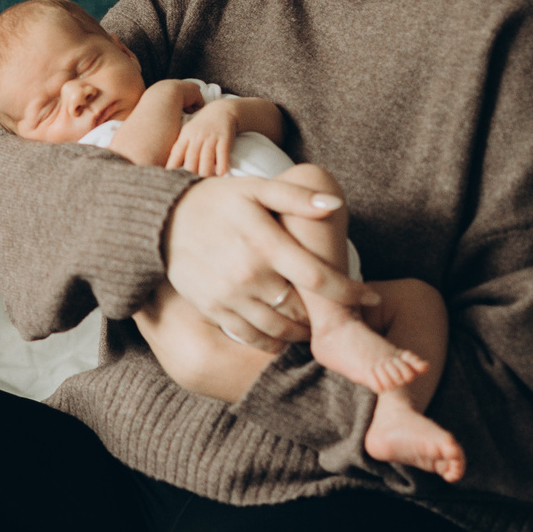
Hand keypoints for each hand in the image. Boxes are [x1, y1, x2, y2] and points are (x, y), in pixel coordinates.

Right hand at [163, 174, 373, 353]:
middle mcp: (247, 273)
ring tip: (315, 322)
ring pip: (281, 329)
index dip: (350, 292)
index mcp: (263, 242)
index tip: (370, 296)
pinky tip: (285, 333)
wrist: (163, 220)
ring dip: (303, 331)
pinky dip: (275, 342)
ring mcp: (228, 295)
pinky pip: (252, 337)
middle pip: (303, 310)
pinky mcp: (213, 310)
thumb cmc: (218, 201)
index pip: (318, 278)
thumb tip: (335, 206)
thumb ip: (297, 197)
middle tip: (341, 313)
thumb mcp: (256, 189)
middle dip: (327, 315)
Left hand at [165, 100, 242, 176]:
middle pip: (191, 157)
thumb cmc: (201, 126)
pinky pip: (223, 152)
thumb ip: (180, 149)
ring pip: (206, 156)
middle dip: (189, 172)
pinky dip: (222, 163)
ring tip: (204, 181)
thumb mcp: (187, 133)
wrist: (221, 110)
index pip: (176, 152)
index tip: (168, 178)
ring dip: (205, 170)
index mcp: (185, 136)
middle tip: (188, 184)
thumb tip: (170, 169)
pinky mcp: (225, 138)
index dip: (172, 166)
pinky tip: (221, 173)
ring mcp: (211, 138)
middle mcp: (197, 137)